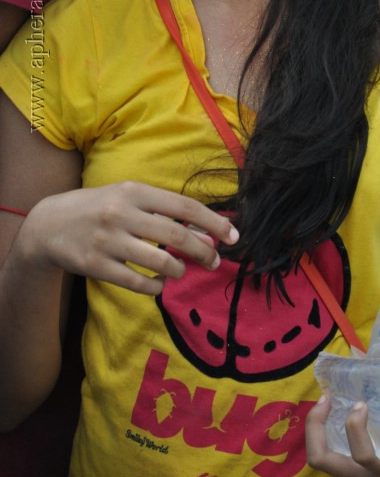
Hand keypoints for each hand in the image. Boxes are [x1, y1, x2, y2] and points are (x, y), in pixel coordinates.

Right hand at [20, 181, 239, 294]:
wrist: (48, 224)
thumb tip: (206, 232)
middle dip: (203, 251)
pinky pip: (137, 282)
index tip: (234, 236)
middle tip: (216, 261)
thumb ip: (164, 211)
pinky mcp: (96, 266)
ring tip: (182, 270)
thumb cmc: (100, 207)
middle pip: (176, 235)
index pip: (184, 207)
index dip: (213, 222)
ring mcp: (108, 240)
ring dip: (179, 269)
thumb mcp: (129, 197)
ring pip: (160, 261)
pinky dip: (156, 286)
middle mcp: (122, 213)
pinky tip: (160, 283)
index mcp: (134, 191)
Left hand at [306, 388, 379, 476]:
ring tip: (327, 401)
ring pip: (323, 461)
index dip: (355, 427)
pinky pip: (334, 458)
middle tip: (326, 399)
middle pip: (322, 461)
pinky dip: (328, 435)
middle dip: (315, 428)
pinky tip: (341, 412)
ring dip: (317, 431)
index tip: (363, 404)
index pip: (362, 457)